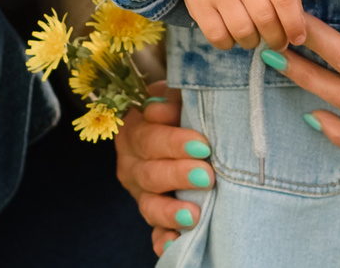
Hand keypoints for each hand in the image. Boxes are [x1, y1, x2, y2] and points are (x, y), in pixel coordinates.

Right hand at [116, 84, 208, 251]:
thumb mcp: (174, 96)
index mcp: (134, 134)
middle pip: (150, 174)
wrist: (177, 126)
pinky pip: (155, 233)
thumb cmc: (179, 108)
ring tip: (193, 215)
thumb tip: (163, 108)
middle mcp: (132, 166)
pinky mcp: (154, 217)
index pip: (147, 139)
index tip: (202, 144)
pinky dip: (164, 241)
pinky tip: (175, 244)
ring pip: (150, 206)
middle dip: (178, 175)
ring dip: (171, 212)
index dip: (173, 142)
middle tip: (206, 176)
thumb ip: (171, 98)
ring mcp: (142, 194)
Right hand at [181, 0, 306, 51]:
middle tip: (278, 43)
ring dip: (253, 42)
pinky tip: (233, 35)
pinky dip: (230, 44)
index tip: (298, 38)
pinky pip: (219, 37)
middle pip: (265, 19)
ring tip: (254, 37)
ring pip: (243, 32)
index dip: (294, 24)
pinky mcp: (198, 4)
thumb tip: (297, 29)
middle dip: (276, 39)